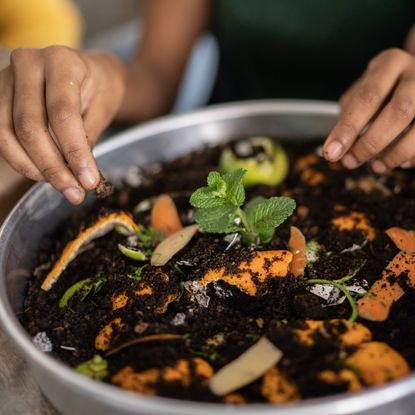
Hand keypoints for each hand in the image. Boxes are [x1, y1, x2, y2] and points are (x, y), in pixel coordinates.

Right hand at [0, 46, 125, 203]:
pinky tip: (42, 173)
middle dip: (53, 167)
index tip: (89, 182)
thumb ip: (88, 137)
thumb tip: (80, 177)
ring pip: (7, 133)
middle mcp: (28, 63)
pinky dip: (19, 159)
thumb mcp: (103, 108)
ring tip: (61, 186)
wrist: (88, 71)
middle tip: (74, 193)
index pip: (63, 113)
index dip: (74, 152)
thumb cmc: (100, 88)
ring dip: (33, 167)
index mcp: (61, 61)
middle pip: (30, 126)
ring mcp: (6, 78)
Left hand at [323, 48, 414, 172]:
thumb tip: (337, 148)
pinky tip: (400, 164)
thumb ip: (349, 117)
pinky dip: (413, 156)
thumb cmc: (381, 88)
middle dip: (371, 143)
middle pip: (400, 111)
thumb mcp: (360, 92)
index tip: (331, 152)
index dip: (348, 128)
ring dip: (395, 154)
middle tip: (349, 162)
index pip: (368, 97)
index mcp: (390, 64)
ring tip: (375, 167)